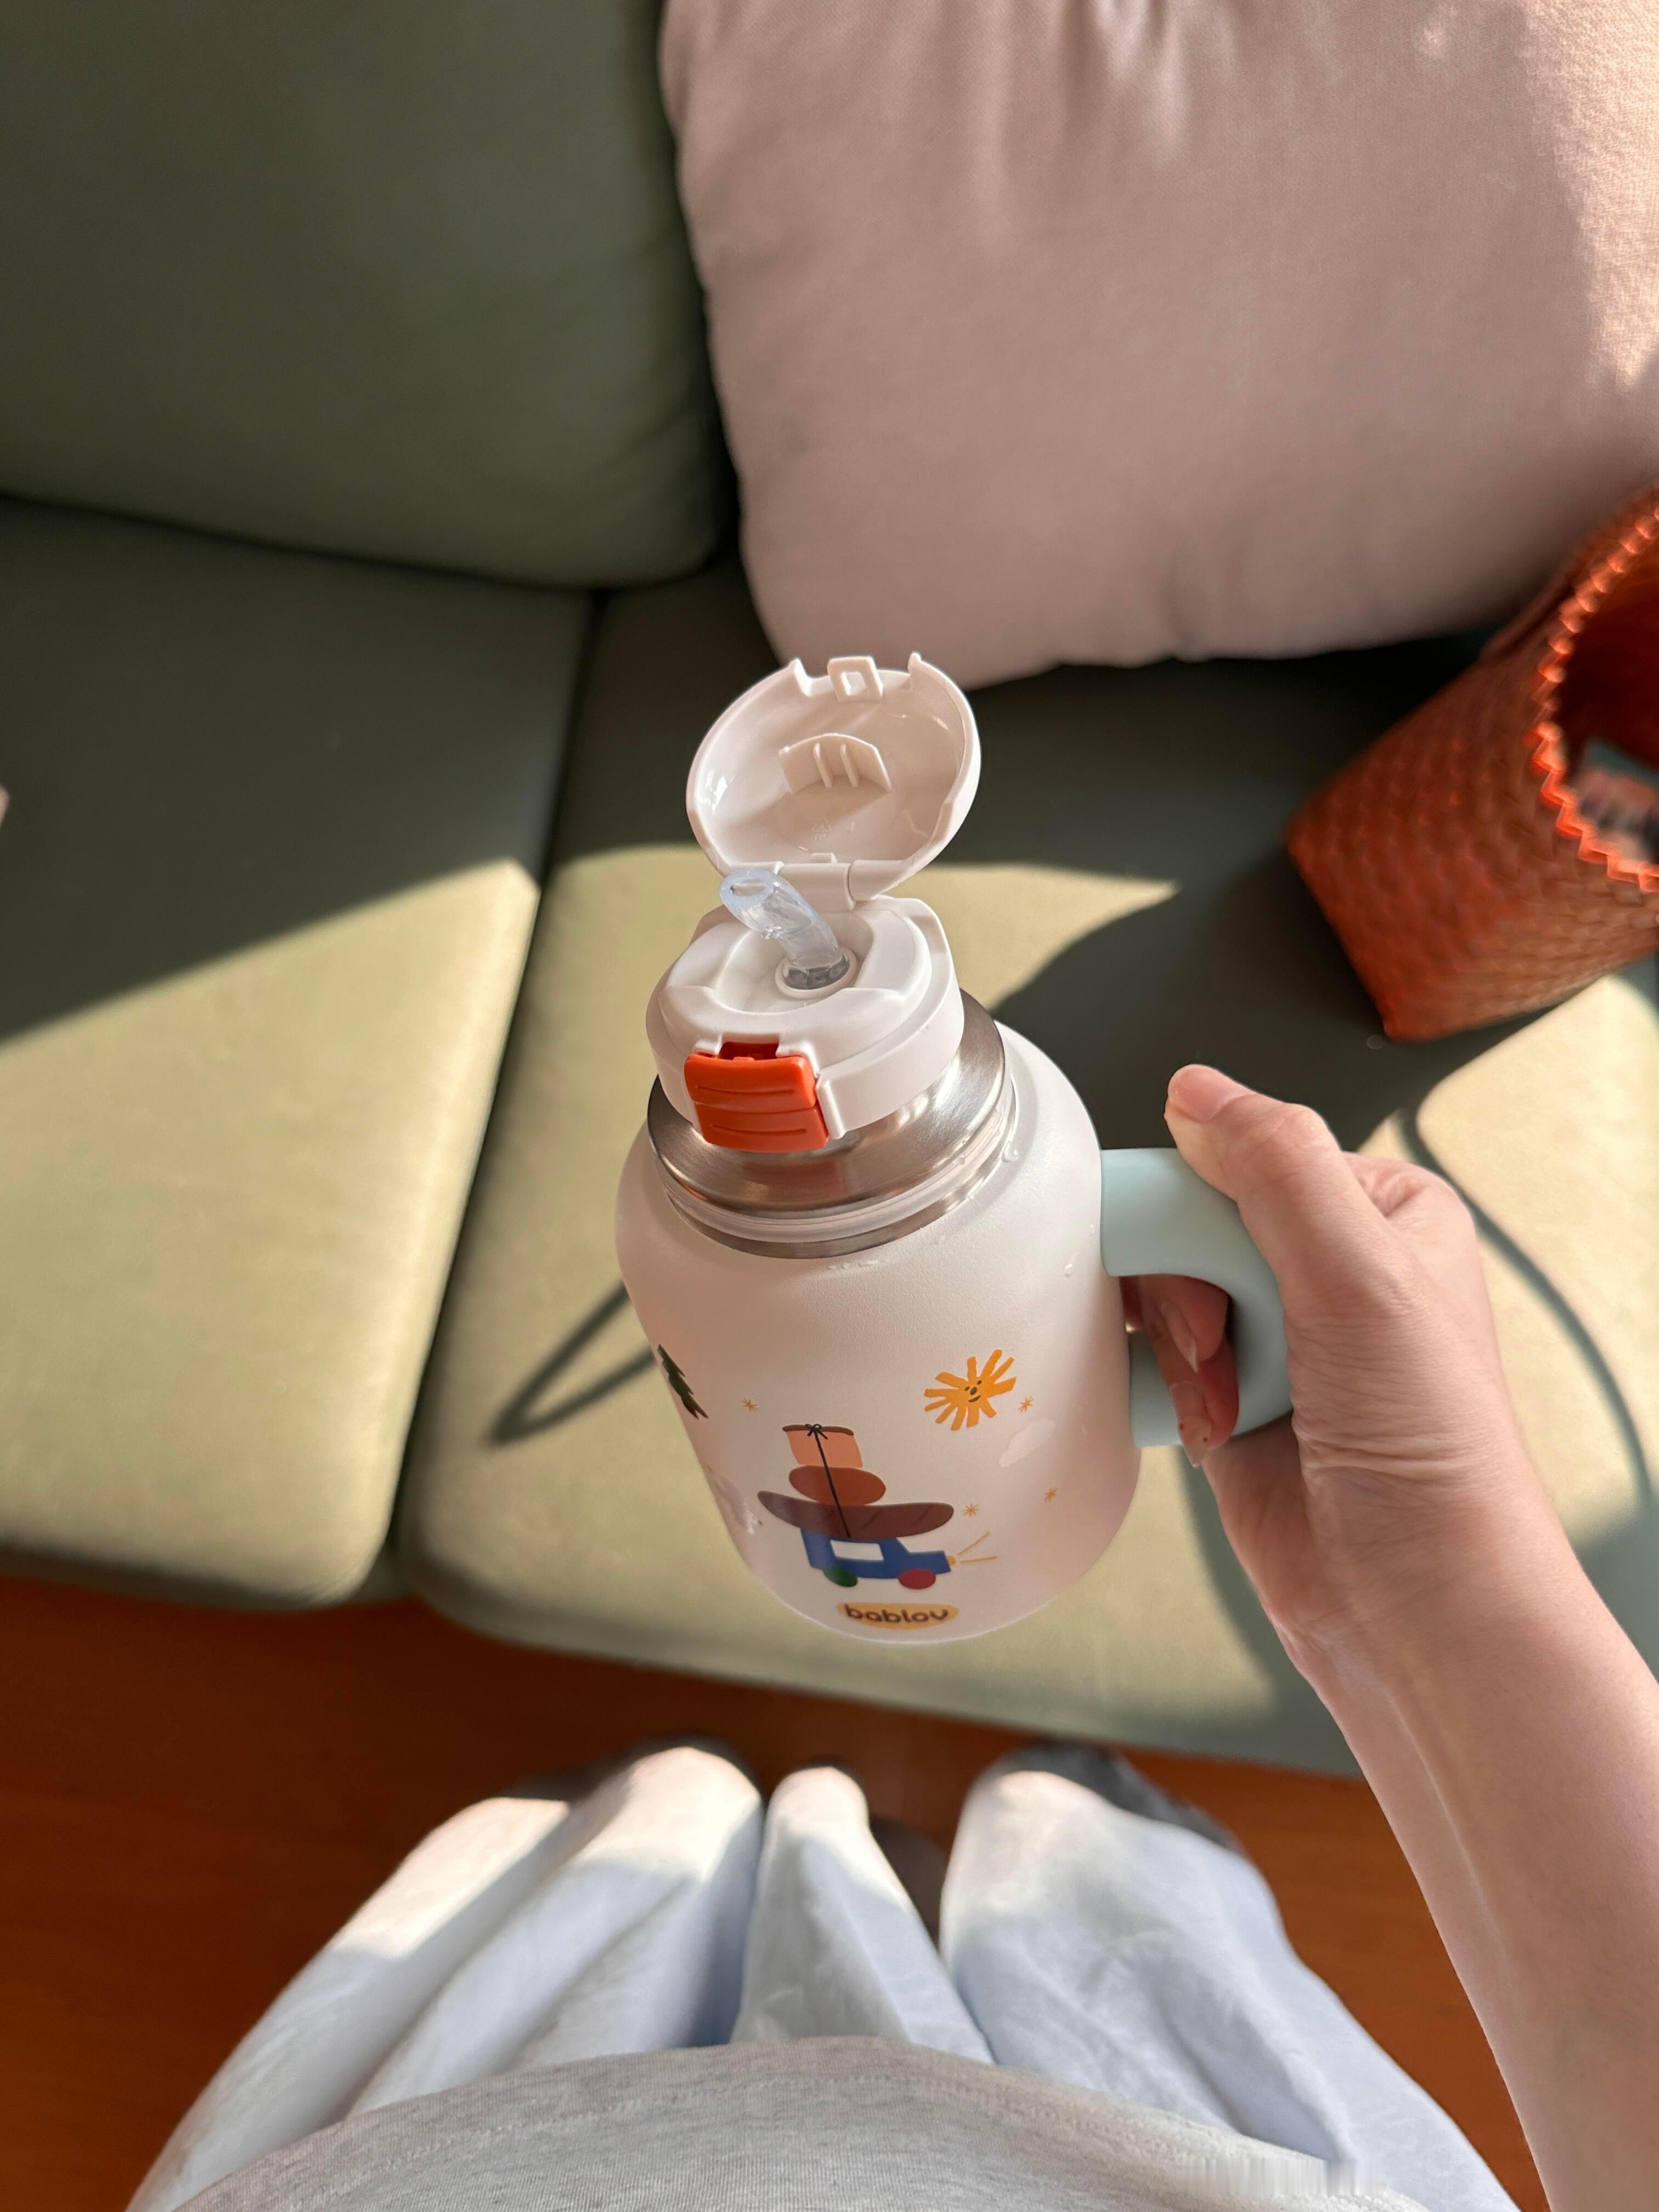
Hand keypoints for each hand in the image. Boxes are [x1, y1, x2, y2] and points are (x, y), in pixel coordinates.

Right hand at [1124, 1066, 1560, 1686]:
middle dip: (1188, 1290)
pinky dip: (1165, 1393)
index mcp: (1378, 1212)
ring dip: (1180, 1351)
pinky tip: (1209, 1429)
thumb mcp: (1360, 1275)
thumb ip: (1277, 1167)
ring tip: (1232, 1402)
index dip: (1197, 1206)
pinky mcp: (1233, 1405)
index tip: (1197, 1256)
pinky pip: (1152, 1362)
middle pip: (1187, 1222)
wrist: (1413, 1605)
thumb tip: (1196, 1090)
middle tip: (1226, 1343)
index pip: (1240, 1155)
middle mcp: (1327, 1269)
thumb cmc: (1430, 1454)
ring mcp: (1277, 1339)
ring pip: (1160, 1293)